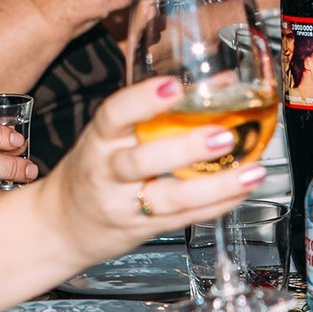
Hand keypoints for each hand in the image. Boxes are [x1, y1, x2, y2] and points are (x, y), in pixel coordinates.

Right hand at [34, 78, 266, 267]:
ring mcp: (125, 205)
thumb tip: (221, 82)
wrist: (61, 225)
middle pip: (143, 161)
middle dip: (186, 148)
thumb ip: (159, 113)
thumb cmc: (95, 169)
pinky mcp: (143, 229)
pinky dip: (217, 206)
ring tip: (250, 172)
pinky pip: (184, 218)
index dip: (142, 100)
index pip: (114, 115)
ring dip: (215, 186)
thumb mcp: (112, 136)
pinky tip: (242, 191)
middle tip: (224, 134)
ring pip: (170, 199)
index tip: (172, 87)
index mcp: (100, 140)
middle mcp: (108, 173)